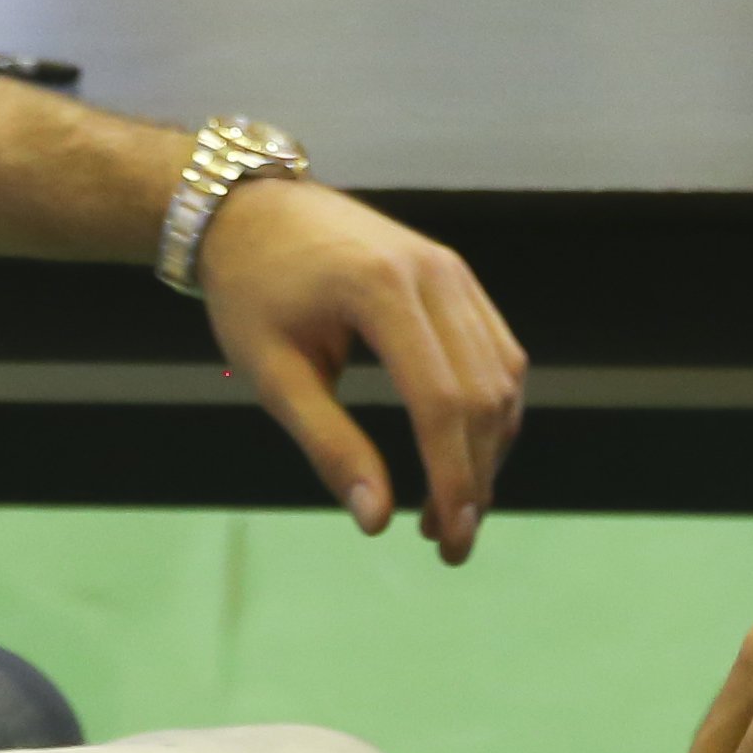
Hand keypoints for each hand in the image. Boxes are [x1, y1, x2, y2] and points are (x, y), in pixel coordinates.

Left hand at [194, 176, 526, 561]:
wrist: (252, 209)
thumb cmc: (250, 292)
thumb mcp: (272, 374)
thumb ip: (328, 445)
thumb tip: (377, 519)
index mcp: (379, 290)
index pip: (440, 400)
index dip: (452, 477)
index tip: (446, 540)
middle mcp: (433, 272)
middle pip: (482, 392)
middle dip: (475, 477)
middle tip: (448, 543)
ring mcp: (452, 268)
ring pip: (502, 374)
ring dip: (489, 449)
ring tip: (449, 508)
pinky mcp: (456, 274)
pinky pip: (496, 350)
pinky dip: (490, 410)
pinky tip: (462, 453)